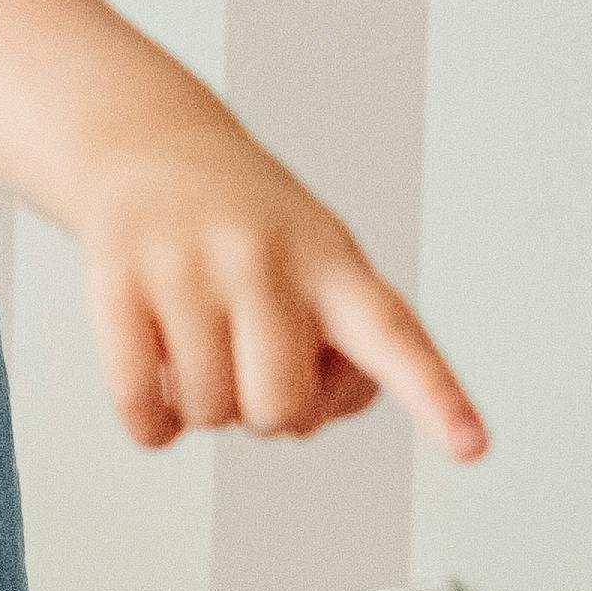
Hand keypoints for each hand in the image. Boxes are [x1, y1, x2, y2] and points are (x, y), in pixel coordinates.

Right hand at [80, 139, 483, 462]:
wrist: (144, 141)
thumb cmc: (249, 230)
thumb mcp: (319, 265)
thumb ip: (345, 350)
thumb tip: (312, 416)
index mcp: (332, 260)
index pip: (393, 337)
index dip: (436, 397)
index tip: (474, 449)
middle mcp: (264, 256)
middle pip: (281, 409)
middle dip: (265, 414)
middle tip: (248, 363)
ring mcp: (187, 265)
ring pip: (209, 415)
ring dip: (204, 411)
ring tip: (200, 350)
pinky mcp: (117, 280)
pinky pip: (142, 408)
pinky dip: (153, 428)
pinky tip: (157, 405)